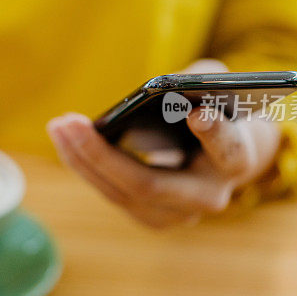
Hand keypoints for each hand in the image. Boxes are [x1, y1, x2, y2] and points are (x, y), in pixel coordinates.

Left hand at [46, 60, 281, 227]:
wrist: (225, 154)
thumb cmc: (221, 109)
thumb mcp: (220, 87)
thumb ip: (204, 80)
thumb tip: (165, 87)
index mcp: (237, 161)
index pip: (229, 152)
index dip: (215, 136)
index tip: (196, 113)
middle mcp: (208, 197)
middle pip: (150, 186)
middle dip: (103, 156)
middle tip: (70, 123)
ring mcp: (177, 214)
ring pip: (121, 193)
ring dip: (82, 159)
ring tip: (59, 126)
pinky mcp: (149, 215)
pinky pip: (109, 192)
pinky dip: (84, 164)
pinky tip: (64, 138)